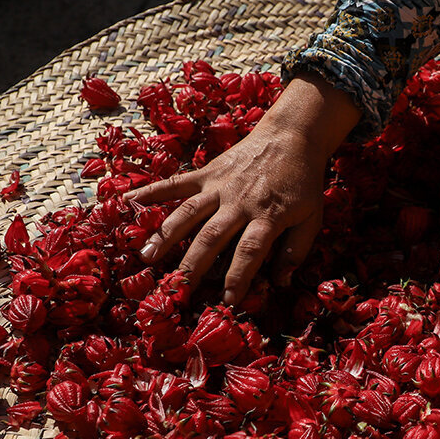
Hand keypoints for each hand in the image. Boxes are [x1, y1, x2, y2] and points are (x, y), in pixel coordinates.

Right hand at [127, 73, 360, 304]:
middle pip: (212, 236)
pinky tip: (127, 201)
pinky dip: (151, 191)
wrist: (292, 137)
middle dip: (194, 265)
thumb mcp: (312, 218)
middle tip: (177, 289)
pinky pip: (176, 183)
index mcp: (267, 216)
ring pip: (188, 212)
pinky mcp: (207, 172)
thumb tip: (279, 282)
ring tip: (147, 257)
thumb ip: (296, 251)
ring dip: (166, 235)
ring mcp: (220, 186)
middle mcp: (239, 202)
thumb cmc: (302, 183)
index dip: (238, 277)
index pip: (250, 251)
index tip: (227, 301)